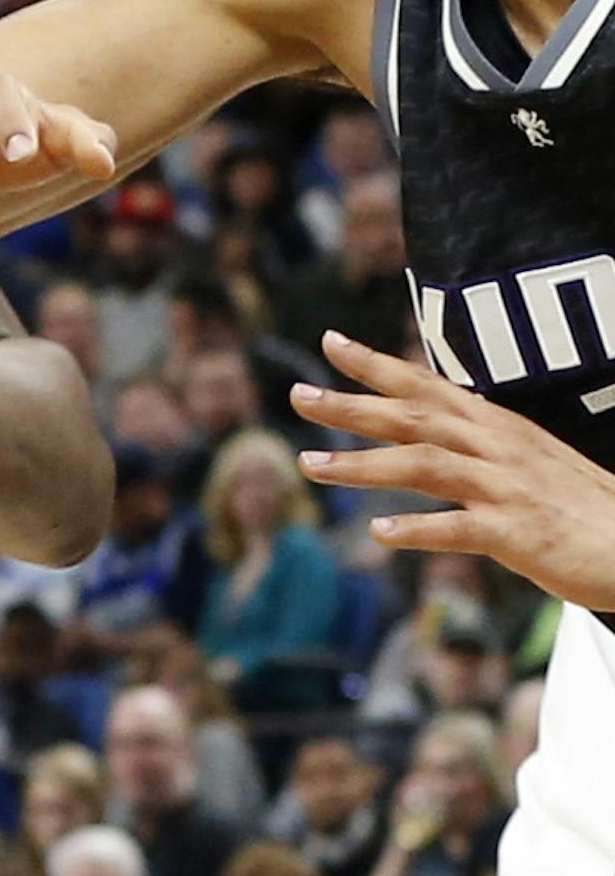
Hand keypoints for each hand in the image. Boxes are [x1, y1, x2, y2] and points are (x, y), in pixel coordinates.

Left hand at [291, 330, 614, 610]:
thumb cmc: (578, 503)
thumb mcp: (525, 457)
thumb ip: (477, 439)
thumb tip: (430, 423)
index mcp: (495, 427)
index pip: (427, 385)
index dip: (378, 364)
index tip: (330, 341)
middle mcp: (496, 448)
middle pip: (414, 418)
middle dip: (351, 406)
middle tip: (298, 396)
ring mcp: (506, 488)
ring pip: (423, 466)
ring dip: (362, 465)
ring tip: (309, 464)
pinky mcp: (517, 533)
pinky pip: (459, 529)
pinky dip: (418, 529)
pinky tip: (378, 533)